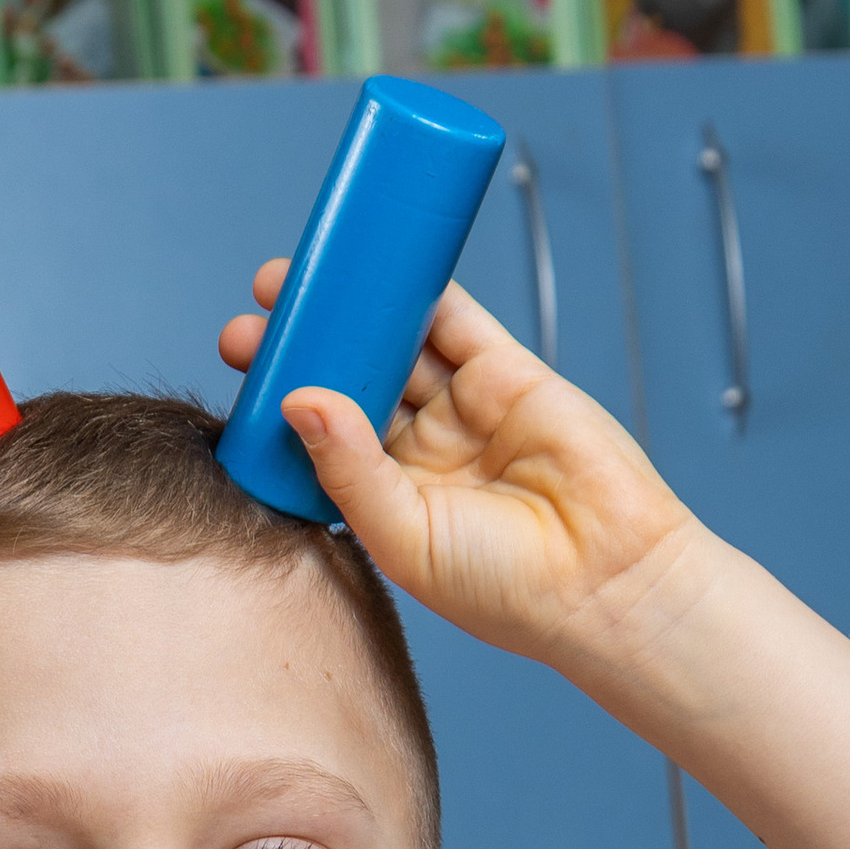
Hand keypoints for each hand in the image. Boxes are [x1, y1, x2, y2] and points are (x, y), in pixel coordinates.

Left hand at [218, 264, 698, 673]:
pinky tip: (382, 259)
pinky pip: (457, 320)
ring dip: (353, 308)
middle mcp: (420, 451)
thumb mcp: (405, 535)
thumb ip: (349, 470)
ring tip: (300, 277)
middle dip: (307, 342)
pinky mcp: (510, 375)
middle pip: (351, 379)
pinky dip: (422, 285)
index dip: (281, 394)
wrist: (606, 582)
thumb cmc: (507, 590)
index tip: (243, 362)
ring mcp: (464, 410)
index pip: (320, 433)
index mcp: (385, 498)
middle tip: (261, 308)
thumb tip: (297, 399)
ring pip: (397, 342)